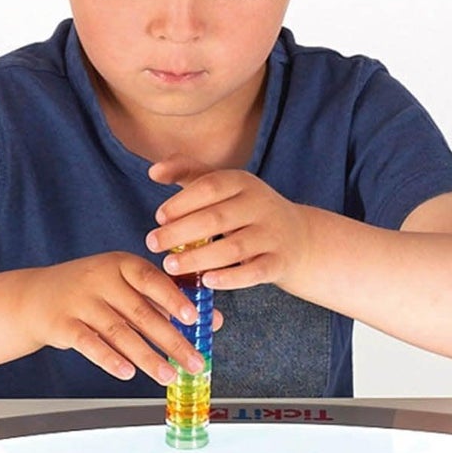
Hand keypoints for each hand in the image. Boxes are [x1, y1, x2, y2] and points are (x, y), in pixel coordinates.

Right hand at [21, 251, 223, 383]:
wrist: (35, 297)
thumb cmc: (91, 292)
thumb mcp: (126, 286)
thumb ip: (166, 301)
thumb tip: (211, 320)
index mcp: (121, 264)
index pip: (151, 279)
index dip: (174, 298)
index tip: (195, 318)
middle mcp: (100, 279)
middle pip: (141, 312)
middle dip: (172, 340)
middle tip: (194, 361)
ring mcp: (80, 302)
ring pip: (119, 332)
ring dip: (147, 357)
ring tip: (168, 376)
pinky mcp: (62, 324)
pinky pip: (89, 344)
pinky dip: (109, 359)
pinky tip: (127, 373)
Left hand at [146, 158, 313, 289]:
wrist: (298, 238)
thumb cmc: (246, 210)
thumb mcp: (223, 185)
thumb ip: (188, 172)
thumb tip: (153, 171)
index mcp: (243, 182)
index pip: (210, 187)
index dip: (181, 202)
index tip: (158, 217)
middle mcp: (260, 205)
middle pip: (217, 218)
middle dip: (180, 232)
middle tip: (152, 243)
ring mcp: (272, 235)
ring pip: (233, 248)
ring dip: (198, 258)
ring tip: (170, 265)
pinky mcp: (279, 262)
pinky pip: (253, 272)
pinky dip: (229, 278)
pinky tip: (206, 281)